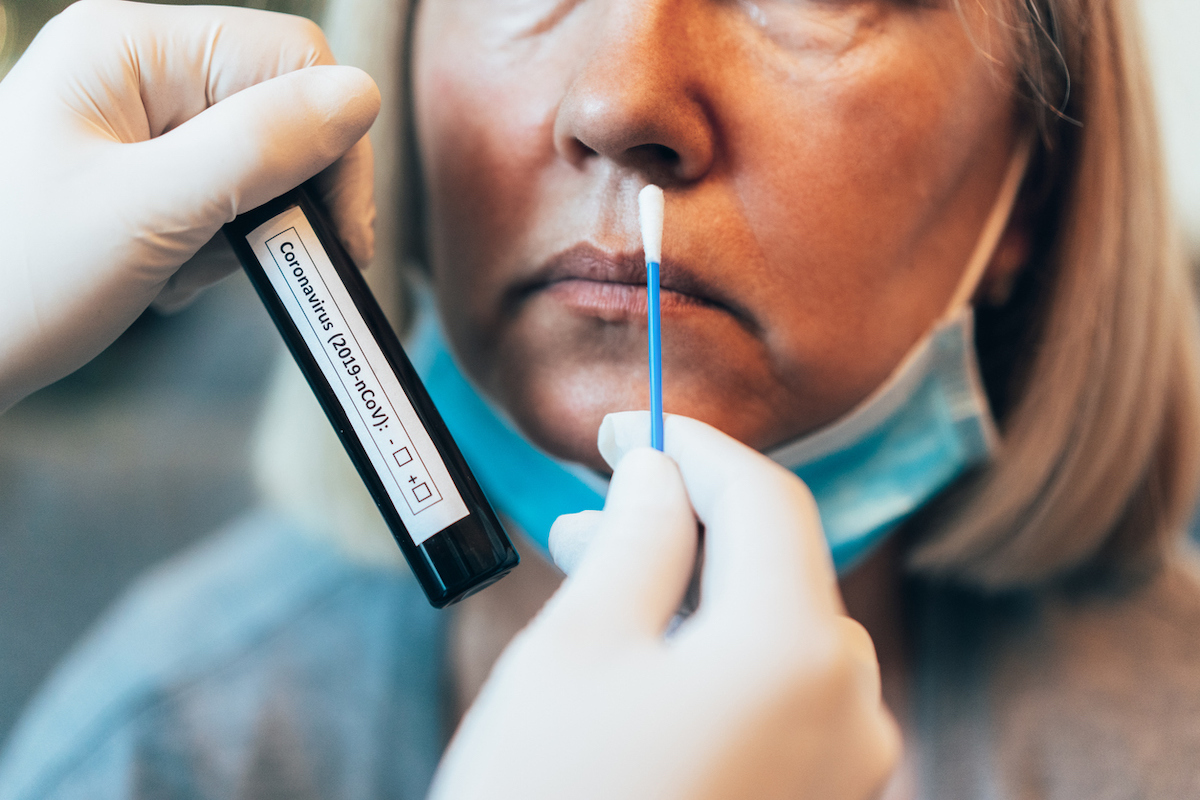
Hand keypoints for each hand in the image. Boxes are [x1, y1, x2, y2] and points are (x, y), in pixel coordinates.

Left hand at [0, 0, 379, 410]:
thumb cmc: (13, 278)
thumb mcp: (148, 213)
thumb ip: (257, 148)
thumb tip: (364, 97)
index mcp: (130, 47)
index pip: (293, 59)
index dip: (332, 142)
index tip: (339, 232)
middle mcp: (139, 69)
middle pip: (282, 108)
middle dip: (288, 192)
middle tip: (273, 261)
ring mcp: (139, 121)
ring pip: (263, 160)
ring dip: (251, 228)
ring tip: (187, 273)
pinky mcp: (142, 171)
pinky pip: (227, 195)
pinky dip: (221, 245)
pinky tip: (172, 275)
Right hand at [430, 411, 899, 799]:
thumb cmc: (547, 799)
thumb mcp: (579, 649)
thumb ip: (637, 538)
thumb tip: (660, 472)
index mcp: (800, 652)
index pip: (764, 498)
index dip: (692, 444)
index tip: (625, 426)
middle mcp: (854, 709)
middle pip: (778, 563)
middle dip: (688, 519)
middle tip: (593, 500)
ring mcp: (847, 770)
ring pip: (778, 629)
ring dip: (697, 586)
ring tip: (604, 573)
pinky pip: (781, 693)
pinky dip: (718, 652)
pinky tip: (649, 652)